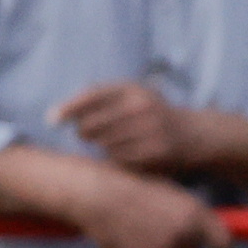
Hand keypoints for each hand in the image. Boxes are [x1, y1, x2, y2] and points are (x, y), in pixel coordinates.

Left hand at [55, 77, 200, 176]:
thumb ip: (96, 96)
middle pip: (90, 125)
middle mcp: (141, 108)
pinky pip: (118, 158)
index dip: (68, 108)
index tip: (52, 120)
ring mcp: (149, 131)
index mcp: (132, 89)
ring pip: (102, 144)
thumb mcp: (131, 93)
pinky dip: (116, 157)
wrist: (194, 133)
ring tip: (116, 140)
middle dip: (85, 131)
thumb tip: (54, 115)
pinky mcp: (155, 152)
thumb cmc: (151, 112)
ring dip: (102, 145)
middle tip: (91, 132)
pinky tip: (127, 151)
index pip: (90, 97)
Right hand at [67, 162, 229, 247]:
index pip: (223, 244)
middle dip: (181, 247)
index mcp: (196, 214)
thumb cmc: (133, 187)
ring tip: (137, 228)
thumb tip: (206, 230)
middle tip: (158, 230)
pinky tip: (125, 237)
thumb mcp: (172, 192)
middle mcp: (185, 235)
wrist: (98, 195)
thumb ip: (193, 213)